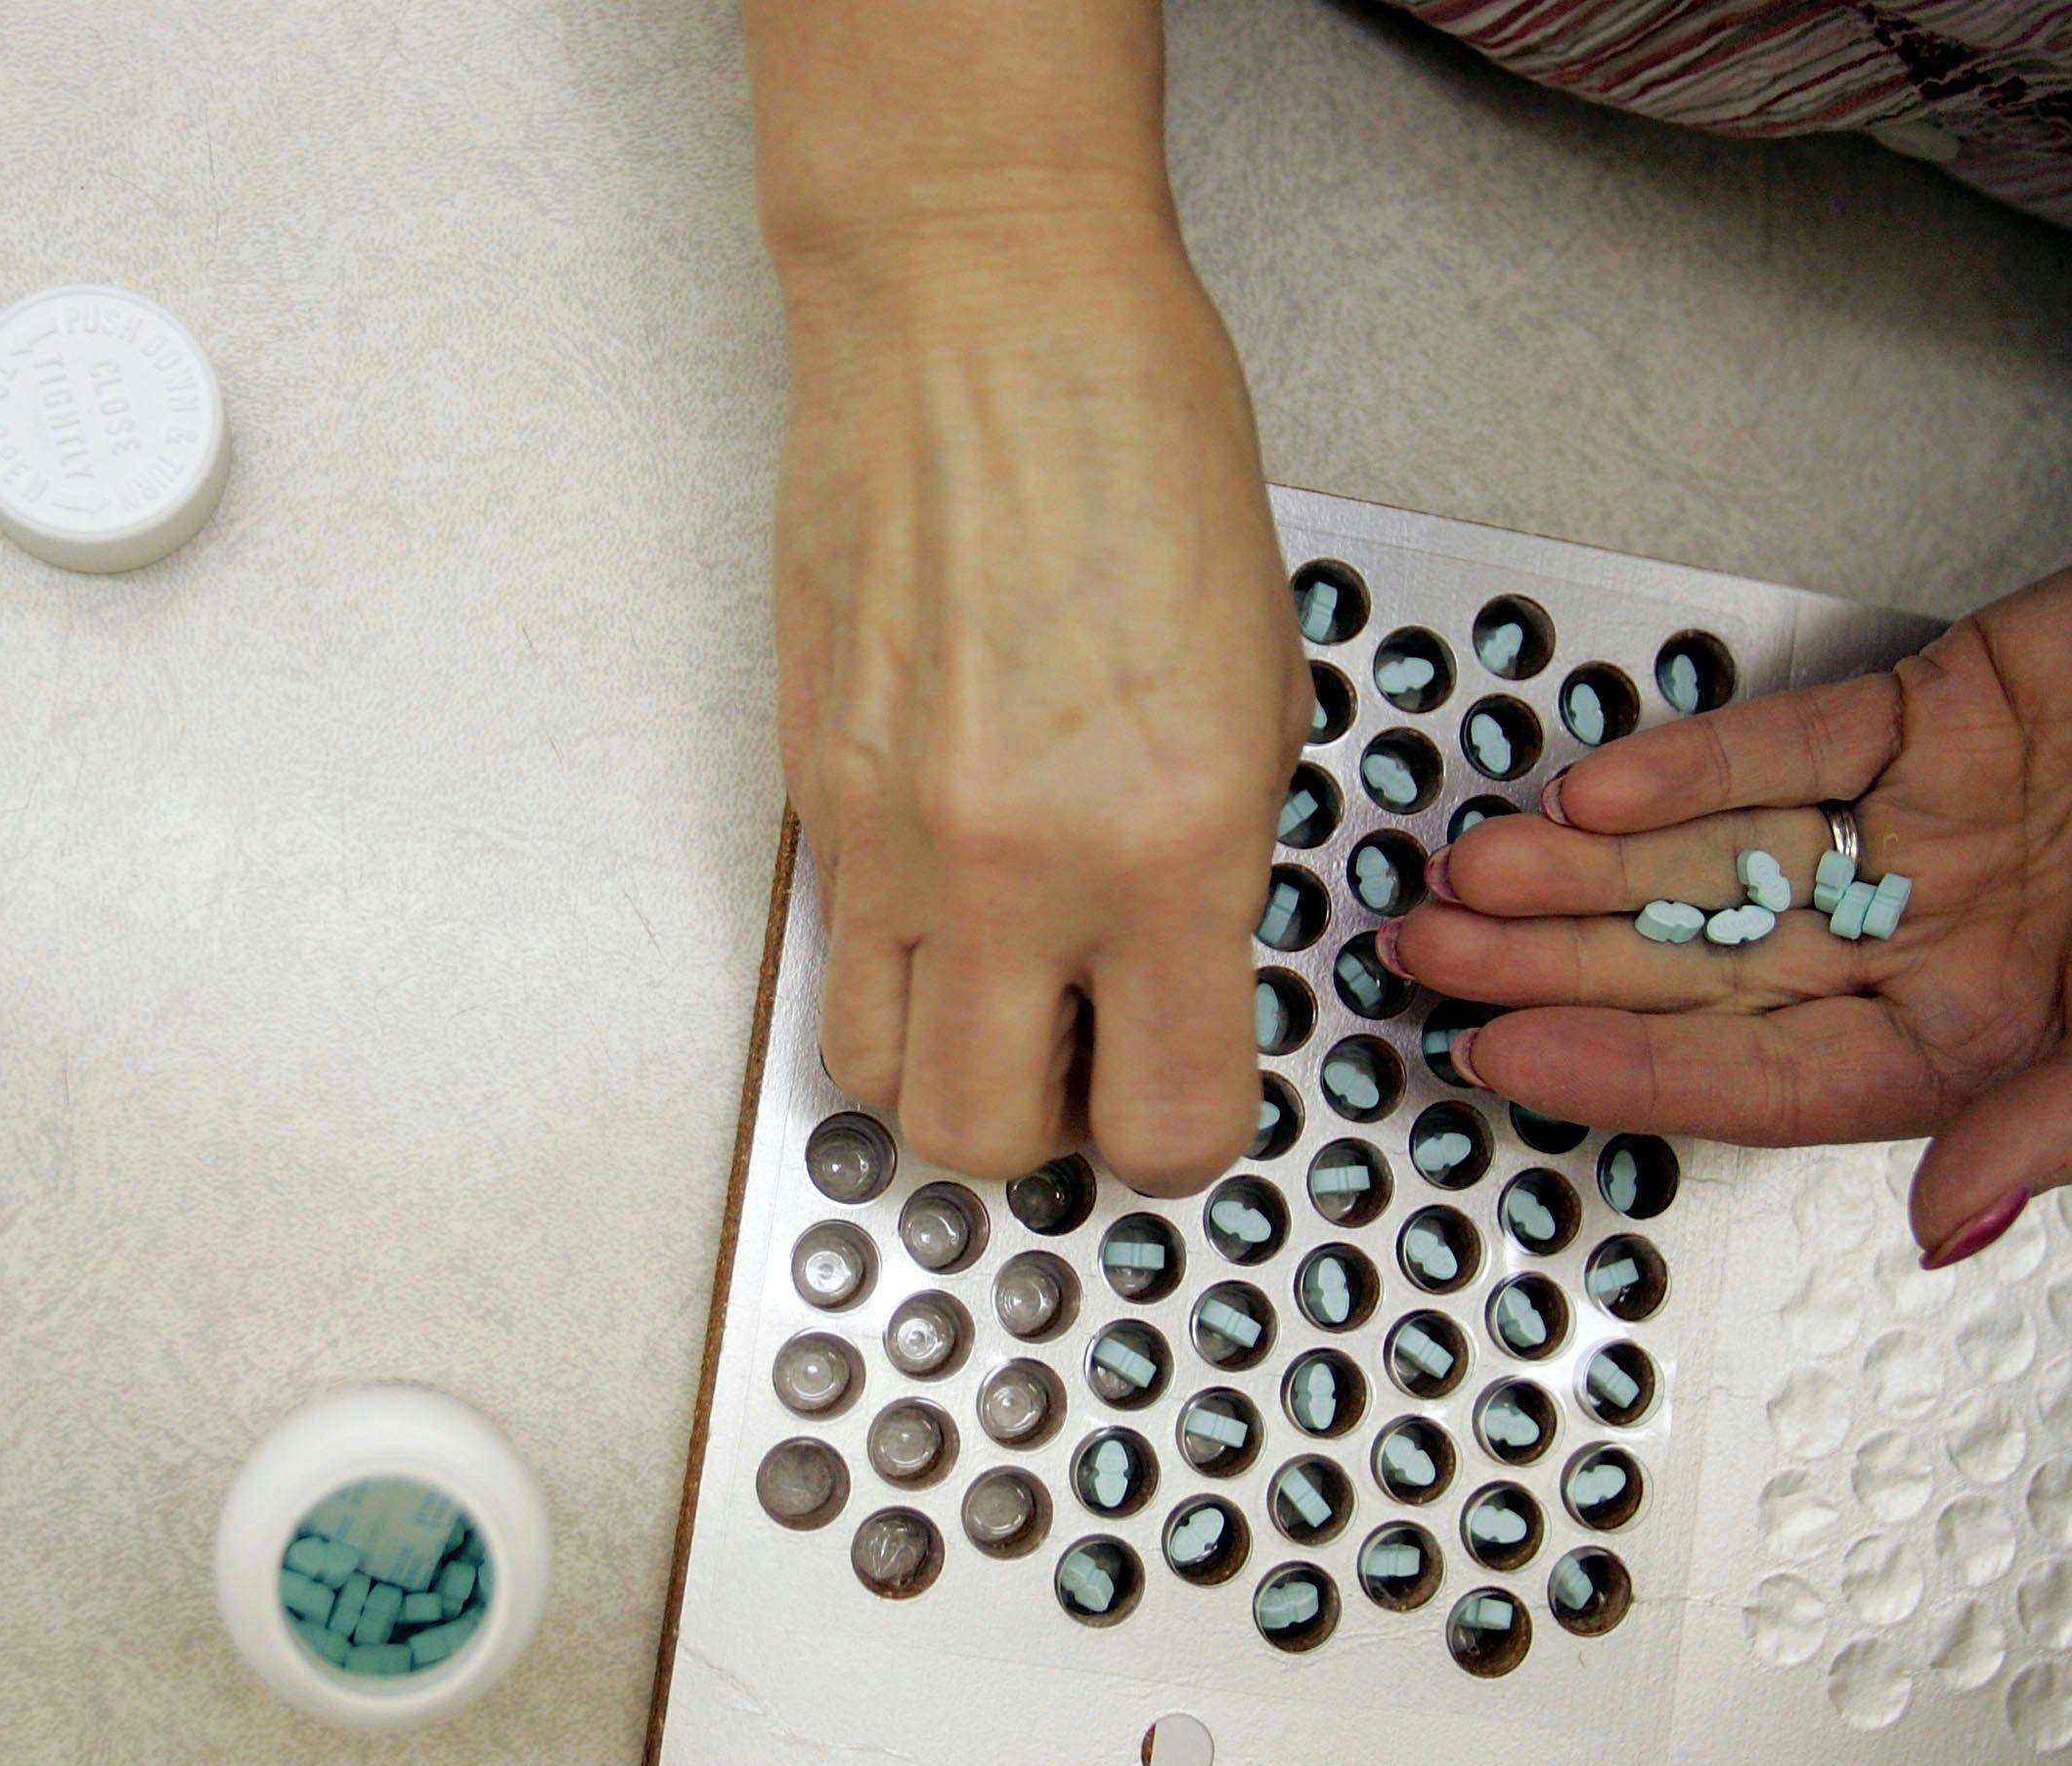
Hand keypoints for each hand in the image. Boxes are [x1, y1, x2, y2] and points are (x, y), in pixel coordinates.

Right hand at [775, 218, 1305, 1190]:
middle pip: (982, 1143)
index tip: (1185, 1092)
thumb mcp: (1264, 677)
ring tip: (1000, 991)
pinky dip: (894, 959)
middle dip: (1042, 1131)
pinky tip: (950, 878)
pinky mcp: (807, 789)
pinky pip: (837, 949)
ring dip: (943, 1067)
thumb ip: (1222, 853)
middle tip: (1082, 1059)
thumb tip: (1179, 961)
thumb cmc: (1137, 445)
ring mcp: (888, 834)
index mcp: (1171, 842)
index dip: (1182, 1137)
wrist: (979, 317)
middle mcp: (1013, 865)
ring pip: (877, 1076)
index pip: (1166, 1123)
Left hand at [1389, 518, 2071, 1265]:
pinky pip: (1792, 746)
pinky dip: (1690, 764)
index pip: (1769, 1083)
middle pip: (1708, 971)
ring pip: (1717, 856)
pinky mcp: (1943, 707)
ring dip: (1586, 871)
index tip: (1504, 1071)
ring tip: (1466, 878)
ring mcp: (1931, 825)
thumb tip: (1945, 1219)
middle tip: (1423, 965)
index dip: (1633, 1080)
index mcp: (1992, 1042)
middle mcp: (1938, 939)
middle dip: (1558, 969)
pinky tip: (1591, 792)